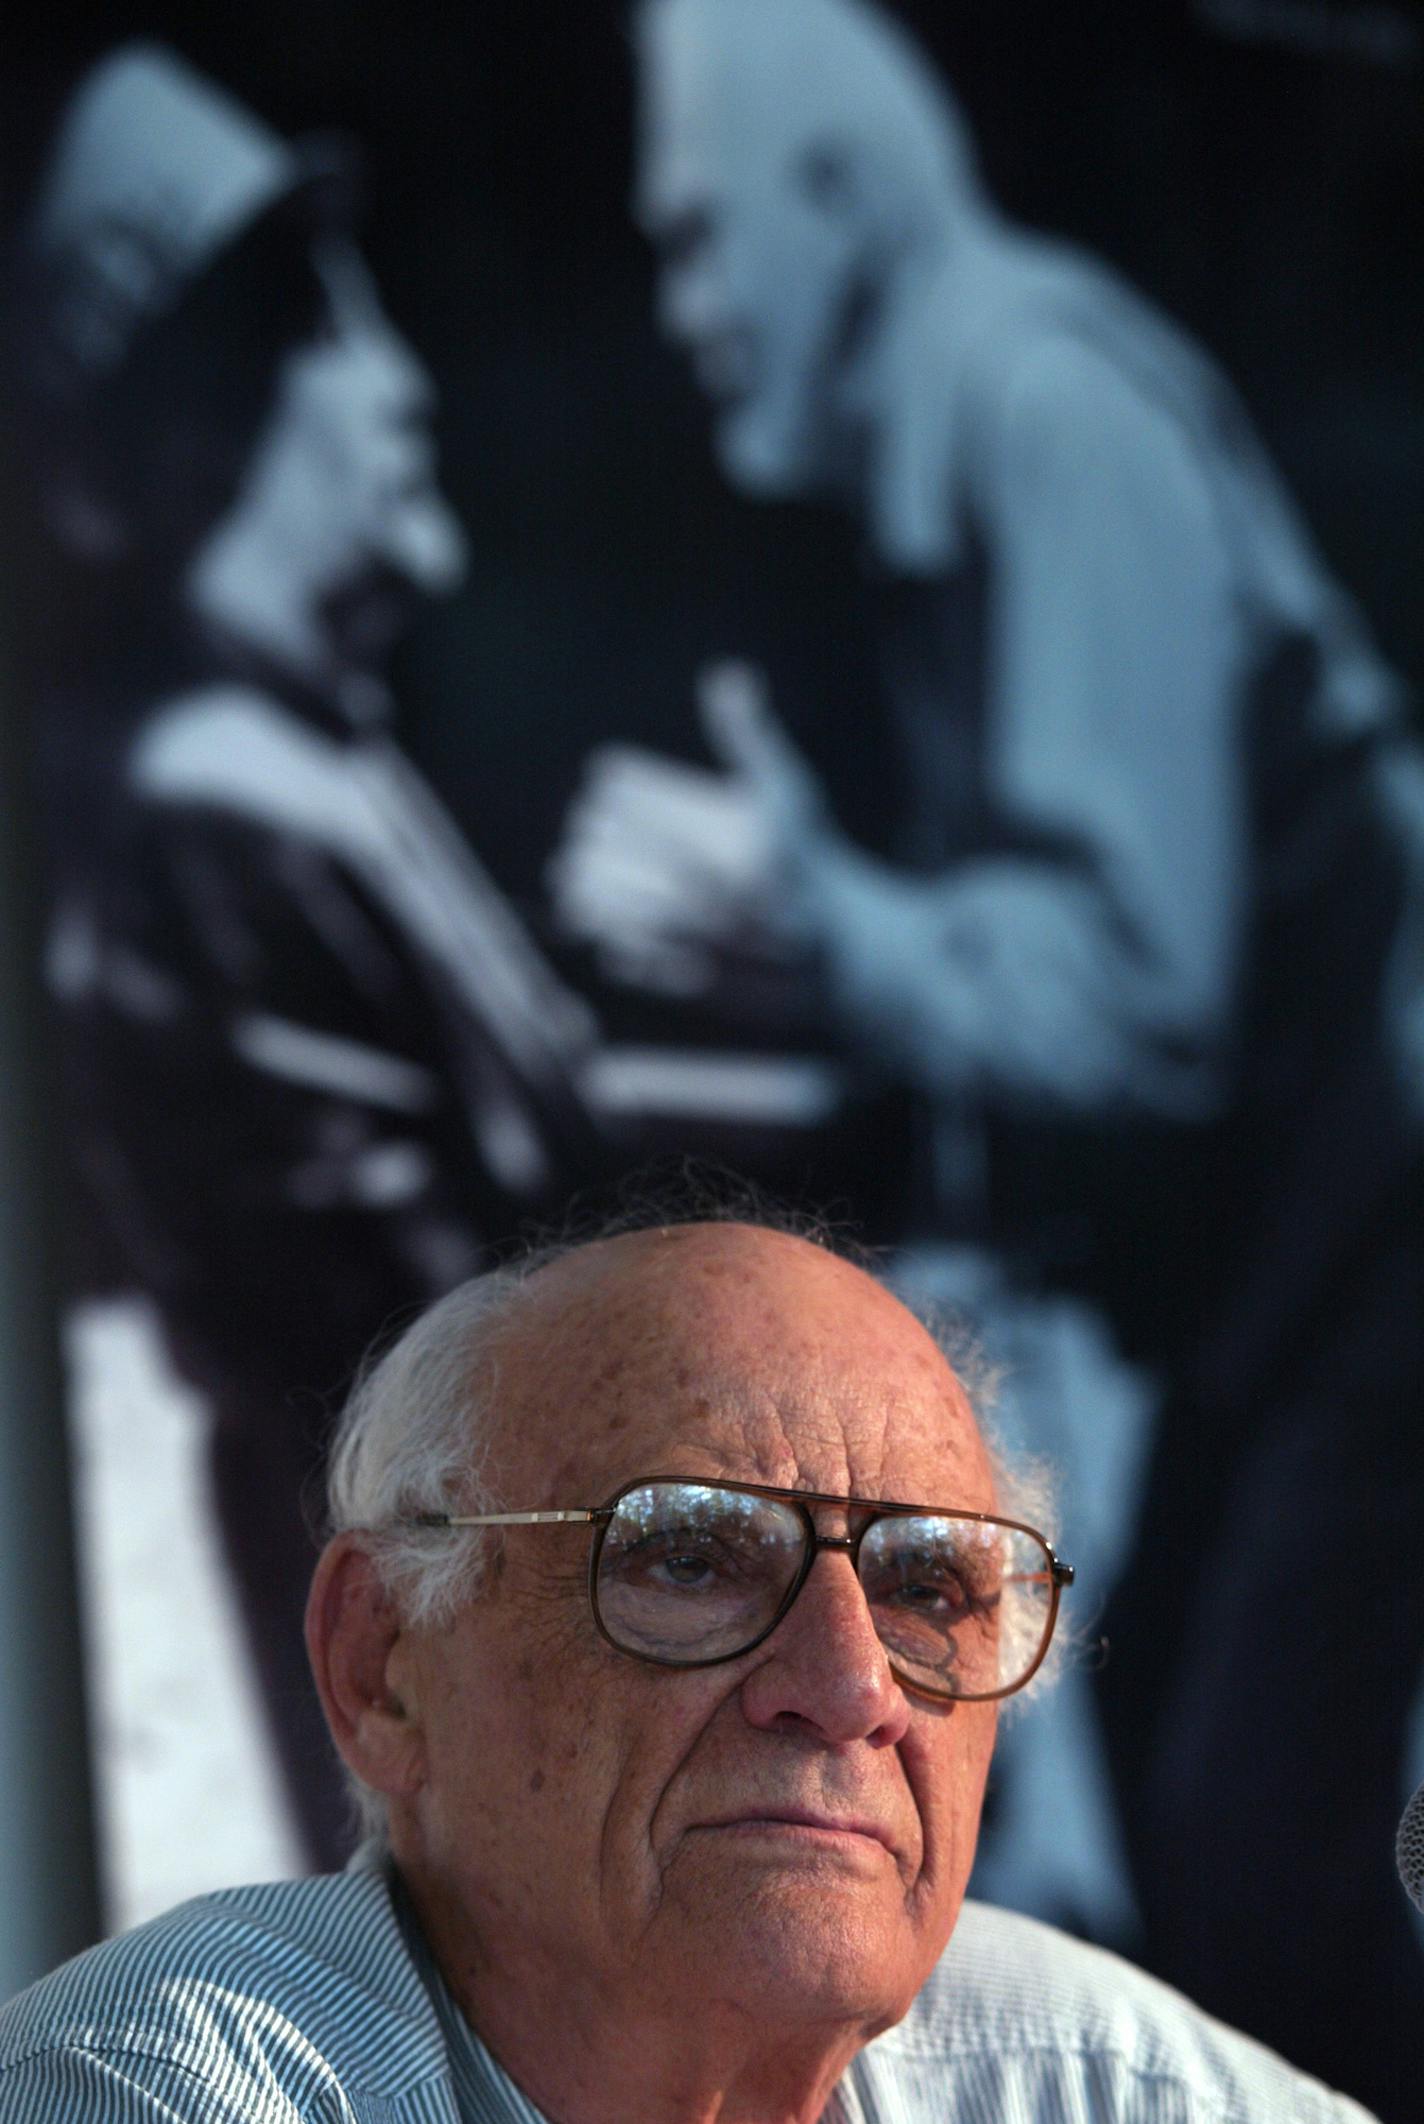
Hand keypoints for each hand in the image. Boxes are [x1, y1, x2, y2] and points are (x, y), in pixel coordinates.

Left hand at [548, 662, 829, 1013]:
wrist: (843, 955)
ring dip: (587, 888)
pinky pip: (629, 956)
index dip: (615, 790)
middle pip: (625, 854)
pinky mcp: (701, 987)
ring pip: (619, 908)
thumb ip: (751, 737)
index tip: (605, 787)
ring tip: (575, 875)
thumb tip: (725, 675)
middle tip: (585, 832)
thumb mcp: (789, 793)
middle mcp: (738, 897)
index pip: (648, 804)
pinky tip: (597, 919)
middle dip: (596, 839)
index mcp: (751, 840)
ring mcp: (716, 948)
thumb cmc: (807, 859)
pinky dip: (607, 935)